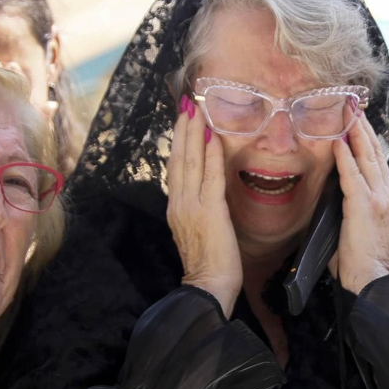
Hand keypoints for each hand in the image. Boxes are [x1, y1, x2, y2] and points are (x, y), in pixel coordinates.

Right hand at [168, 95, 241, 313]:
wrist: (207, 287)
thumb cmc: (208, 265)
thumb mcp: (197, 231)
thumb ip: (198, 209)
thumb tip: (205, 191)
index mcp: (176, 207)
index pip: (176, 168)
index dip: (179, 142)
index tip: (183, 119)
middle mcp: (179, 202)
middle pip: (179, 158)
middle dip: (183, 128)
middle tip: (187, 102)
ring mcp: (192, 206)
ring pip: (191, 162)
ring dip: (194, 133)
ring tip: (195, 109)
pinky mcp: (210, 211)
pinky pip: (210, 176)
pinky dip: (211, 154)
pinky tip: (212, 136)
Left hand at [330, 113, 388, 295]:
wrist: (370, 279)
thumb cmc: (358, 261)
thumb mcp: (357, 227)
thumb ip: (349, 207)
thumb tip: (329, 194)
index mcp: (387, 200)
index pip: (379, 162)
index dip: (370, 140)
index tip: (360, 121)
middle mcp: (387, 195)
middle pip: (376, 153)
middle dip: (365, 128)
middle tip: (354, 107)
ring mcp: (379, 199)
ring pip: (367, 158)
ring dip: (356, 134)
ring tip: (347, 114)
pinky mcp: (365, 206)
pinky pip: (352, 175)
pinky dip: (345, 157)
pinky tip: (337, 141)